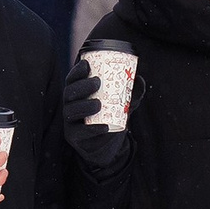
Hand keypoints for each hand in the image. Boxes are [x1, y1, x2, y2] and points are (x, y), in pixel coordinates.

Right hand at [60, 58, 128, 176]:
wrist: (106, 144)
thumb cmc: (110, 117)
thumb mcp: (121, 104)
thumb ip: (131, 93)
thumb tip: (139, 80)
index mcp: (77, 93)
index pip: (72, 80)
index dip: (76, 71)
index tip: (87, 64)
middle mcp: (70, 105)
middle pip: (69, 93)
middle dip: (82, 86)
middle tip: (97, 82)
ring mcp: (70, 121)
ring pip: (71, 111)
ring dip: (84, 106)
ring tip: (98, 104)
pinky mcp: (73, 136)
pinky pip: (80, 132)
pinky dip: (92, 129)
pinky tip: (104, 127)